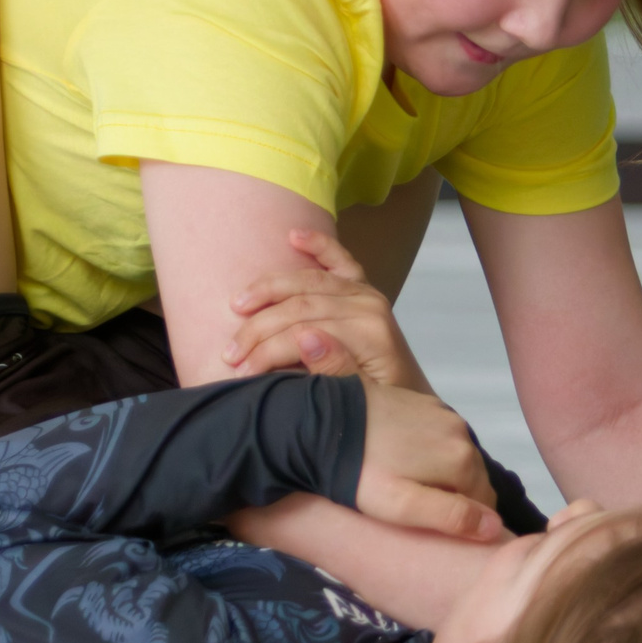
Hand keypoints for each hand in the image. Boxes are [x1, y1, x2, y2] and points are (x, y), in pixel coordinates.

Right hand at [225, 229, 426, 390]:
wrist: (412, 399)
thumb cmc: (386, 406)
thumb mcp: (363, 401)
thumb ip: (337, 371)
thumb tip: (306, 338)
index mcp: (369, 334)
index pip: (303, 332)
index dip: (266, 351)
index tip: (239, 372)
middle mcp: (369, 306)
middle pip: (300, 305)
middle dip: (258, 327)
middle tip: (229, 352)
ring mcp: (366, 293)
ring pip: (308, 280)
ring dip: (268, 288)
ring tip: (237, 304)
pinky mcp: (363, 288)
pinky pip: (339, 258)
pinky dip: (317, 243)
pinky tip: (293, 236)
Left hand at [355, 379, 504, 542]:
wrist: (321, 423)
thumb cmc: (360, 474)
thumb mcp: (402, 507)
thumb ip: (451, 517)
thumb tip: (495, 527)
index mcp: (462, 459)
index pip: (485, 502)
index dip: (464, 520)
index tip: (435, 528)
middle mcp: (460, 431)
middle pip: (473, 476)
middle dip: (455, 495)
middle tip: (417, 509)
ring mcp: (442, 412)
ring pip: (457, 455)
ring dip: (443, 472)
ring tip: (407, 485)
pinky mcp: (423, 401)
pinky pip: (440, 434)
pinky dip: (430, 449)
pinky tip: (402, 458)